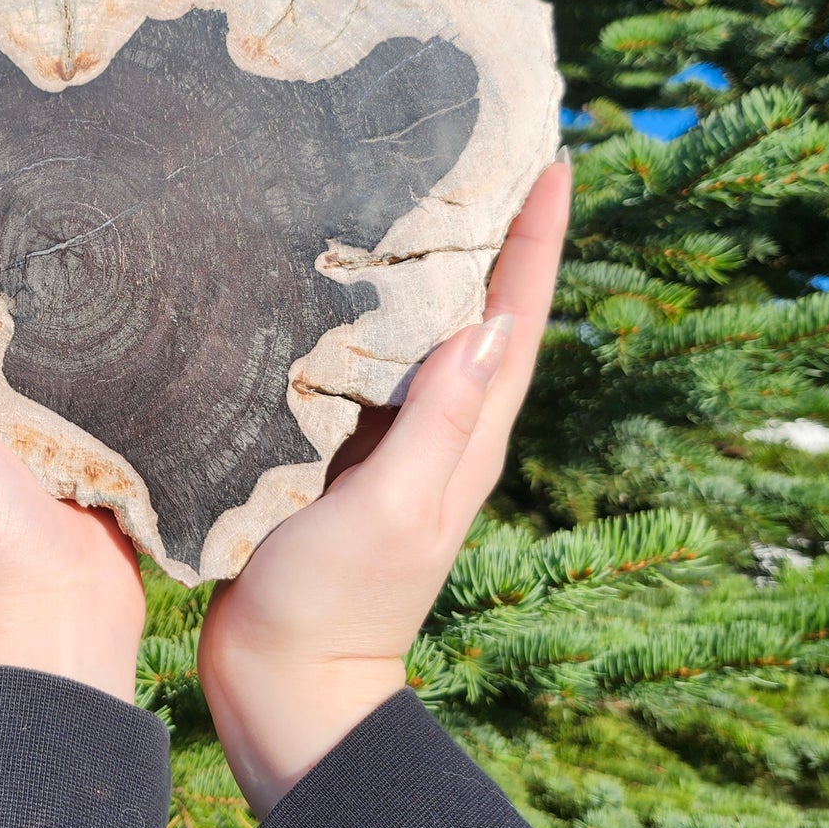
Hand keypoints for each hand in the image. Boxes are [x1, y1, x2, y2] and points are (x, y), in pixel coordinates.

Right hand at [197, 160, 571, 816]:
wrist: (279, 683)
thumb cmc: (333, 604)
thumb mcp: (394, 513)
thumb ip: (437, 424)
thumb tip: (491, 322)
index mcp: (466, 439)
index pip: (518, 321)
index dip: (537, 239)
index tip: (550, 158)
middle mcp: (439, 429)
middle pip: (483, 310)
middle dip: (492, 228)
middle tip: (483, 144)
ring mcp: (391, 441)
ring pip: (425, 327)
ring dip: (434, 257)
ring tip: (414, 181)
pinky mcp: (338, 450)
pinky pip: (367, 358)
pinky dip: (368, 304)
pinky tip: (336, 270)